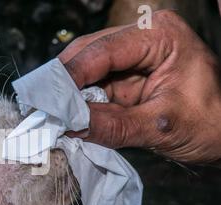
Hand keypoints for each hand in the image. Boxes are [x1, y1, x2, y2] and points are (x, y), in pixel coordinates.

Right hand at [60, 10, 220, 163]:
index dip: (70, 76)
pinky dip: (77, 104)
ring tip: (51, 117)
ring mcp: (129, 59)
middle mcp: (140, 39)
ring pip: (83, 71)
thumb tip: (71, 127)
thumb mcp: (163, 126)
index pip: (102, 50)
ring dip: (67, 96)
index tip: (46, 100)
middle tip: (42, 110)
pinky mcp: (123, 79)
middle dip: (63, 85)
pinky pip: (90, 88)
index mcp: (158, 35)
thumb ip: (115, 126)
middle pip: (86, 55)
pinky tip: (66, 117)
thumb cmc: (211, 123)